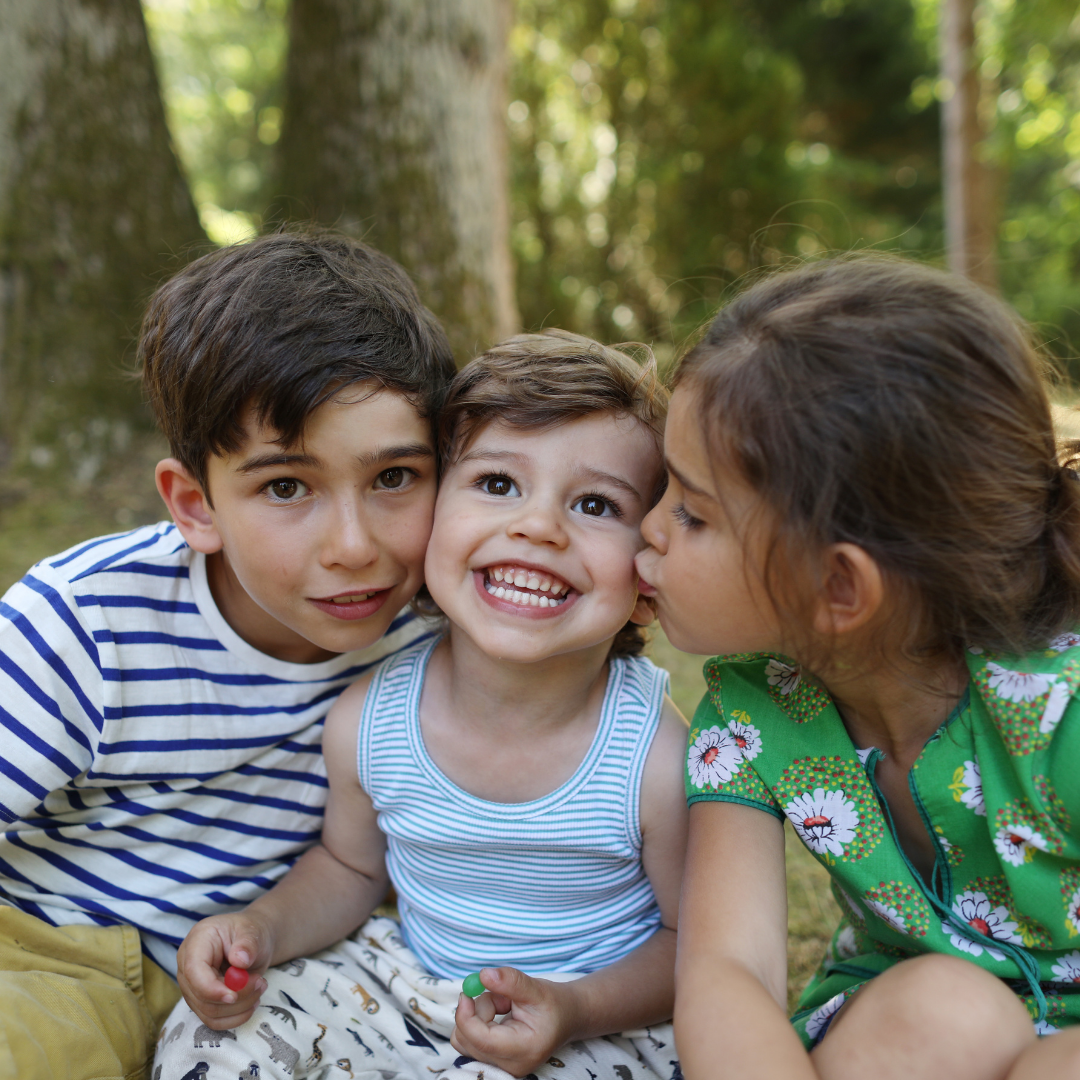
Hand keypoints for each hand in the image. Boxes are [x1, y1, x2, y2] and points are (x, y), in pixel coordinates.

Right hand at [175, 912, 273, 1029]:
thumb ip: (247, 943)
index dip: (212, 989)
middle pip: (202, 997)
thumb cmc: (249, 933)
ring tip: (261, 986)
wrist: (251, 942)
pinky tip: (253, 1002)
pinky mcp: (200, 1002)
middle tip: (261, 983)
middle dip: (236, 996)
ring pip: (210, 1013)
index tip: (234, 996)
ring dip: (240, 1007)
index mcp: (196, 942)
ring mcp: (192, 987)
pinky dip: (236, 1017)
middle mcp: (187, 967)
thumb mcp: (252, 931)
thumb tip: (240, 961)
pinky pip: (214, 1021)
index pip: (194, 972)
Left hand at [451, 968, 576, 1076]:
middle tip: (501, 997)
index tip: (465, 993)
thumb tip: (482, 975)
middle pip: (468, 1040)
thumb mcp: (536, 987)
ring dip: (477, 1015)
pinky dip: (477, 1021)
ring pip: (465, 1039)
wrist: (567, 1017)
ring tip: (503, 1005)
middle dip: (478, 1010)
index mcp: (525, 1049)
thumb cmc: (554, 1003)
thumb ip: (510, 981)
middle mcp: (511, 1065)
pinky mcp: (494, 1061)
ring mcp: (501, 1066)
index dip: (466, 1017)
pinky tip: (498, 1015)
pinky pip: (468, 1040)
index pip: (482, 1040)